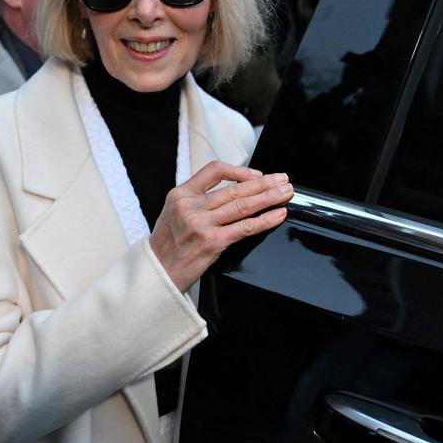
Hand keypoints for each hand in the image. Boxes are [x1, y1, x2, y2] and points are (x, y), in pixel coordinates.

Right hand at [150, 162, 290, 290]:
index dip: (239, 171)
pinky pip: (245, 227)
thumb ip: (197, 199)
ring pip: (243, 205)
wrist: (157, 272)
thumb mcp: (173, 212)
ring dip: (269, 197)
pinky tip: (277, 214)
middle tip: (282, 179)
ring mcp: (202, 224)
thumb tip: (231, 191)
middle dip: (264, 183)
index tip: (256, 175)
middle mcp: (191, 206)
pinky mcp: (213, 242)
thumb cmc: (167, 245)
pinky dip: (265, 220)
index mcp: (181, 194)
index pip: (214, 170)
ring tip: (285, 193)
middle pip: (234, 188)